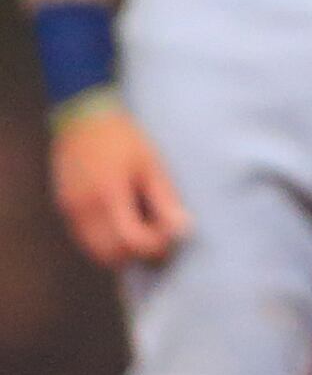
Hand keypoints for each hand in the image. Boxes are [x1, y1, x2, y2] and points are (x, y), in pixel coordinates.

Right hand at [50, 103, 186, 266]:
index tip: (172, 235)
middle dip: (138, 254)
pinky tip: (125, 223)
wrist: (83, 119)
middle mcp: (84, 209)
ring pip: (95, 252)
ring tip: (144, 229)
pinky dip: (106, 241)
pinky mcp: (65, 209)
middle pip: (110, 255)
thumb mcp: (151, 164)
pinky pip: (85, 239)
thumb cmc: (123, 138)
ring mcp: (70, 211)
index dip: (155, 246)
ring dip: (121, 251)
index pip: (131, 242)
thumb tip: (183, 230)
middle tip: (160, 237)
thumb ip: (165, 199)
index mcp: (108, 195)